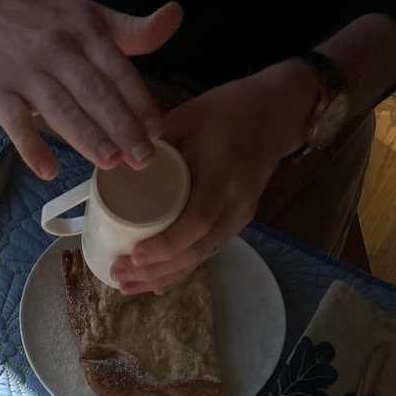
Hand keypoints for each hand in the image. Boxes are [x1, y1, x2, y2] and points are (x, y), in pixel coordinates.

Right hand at [0, 0, 182, 178]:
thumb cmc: (47, 23)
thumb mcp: (92, 18)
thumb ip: (134, 31)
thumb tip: (175, 16)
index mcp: (86, 33)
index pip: (117, 71)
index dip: (139, 102)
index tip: (157, 131)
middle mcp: (58, 50)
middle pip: (94, 92)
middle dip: (121, 126)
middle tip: (143, 159)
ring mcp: (25, 72)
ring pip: (61, 108)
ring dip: (86, 136)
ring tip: (110, 162)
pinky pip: (15, 122)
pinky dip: (31, 146)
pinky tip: (49, 170)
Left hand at [111, 61, 318, 292]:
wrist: (278, 115)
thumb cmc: (232, 109)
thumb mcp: (191, 114)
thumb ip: (158, 139)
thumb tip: (117, 162)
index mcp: (223, 174)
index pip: (197, 221)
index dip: (166, 244)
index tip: (134, 256)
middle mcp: (236, 203)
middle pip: (197, 250)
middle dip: (156, 270)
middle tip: (119, 277)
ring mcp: (240, 217)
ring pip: (201, 257)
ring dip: (164, 276)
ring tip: (128, 287)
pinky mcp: (237, 223)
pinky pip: (207, 252)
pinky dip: (180, 269)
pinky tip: (156, 283)